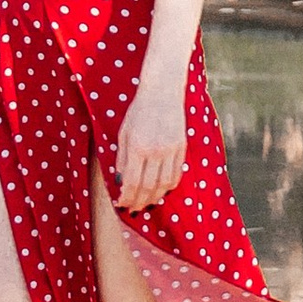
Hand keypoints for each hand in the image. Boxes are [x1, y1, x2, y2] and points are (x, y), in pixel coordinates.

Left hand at [115, 81, 188, 214]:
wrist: (162, 92)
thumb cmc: (138, 111)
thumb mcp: (123, 133)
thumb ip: (122, 158)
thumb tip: (121, 181)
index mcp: (137, 147)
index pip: (131, 182)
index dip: (126, 197)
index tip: (121, 203)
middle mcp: (155, 151)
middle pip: (148, 187)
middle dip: (139, 201)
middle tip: (133, 208)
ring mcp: (171, 150)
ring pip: (164, 184)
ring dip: (155, 197)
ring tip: (147, 202)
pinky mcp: (182, 148)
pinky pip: (176, 174)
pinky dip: (168, 186)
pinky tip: (161, 189)